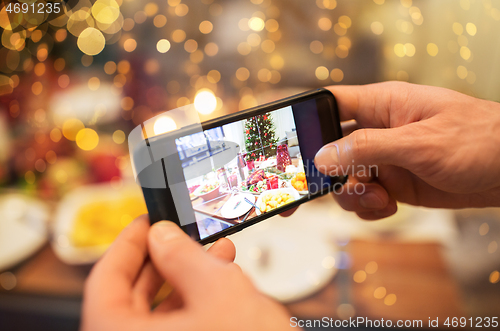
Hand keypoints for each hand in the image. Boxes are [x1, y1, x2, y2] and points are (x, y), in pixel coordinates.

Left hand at [81, 216, 292, 330]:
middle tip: (179, 234)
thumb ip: (183, 257)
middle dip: (162, 261)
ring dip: (184, 280)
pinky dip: (196, 304)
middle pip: (130, 300)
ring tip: (214, 252)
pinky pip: (178, 330)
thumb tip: (161, 235)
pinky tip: (221, 281)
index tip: (144, 223)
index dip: (126, 246)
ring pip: (158, 317)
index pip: (104, 283)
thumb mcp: (219, 293)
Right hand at [314, 82, 499, 219]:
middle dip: (318, 170)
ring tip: (377, 198)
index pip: (331, 104)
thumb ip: (367, 149)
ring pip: (344, 179)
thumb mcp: (419, 142)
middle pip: (330, 148)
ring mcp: (385, 160)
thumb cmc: (479, 139)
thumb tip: (322, 159)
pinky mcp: (394, 185)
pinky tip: (386, 206)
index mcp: (382, 105)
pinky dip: (368, 207)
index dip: (305, 117)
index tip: (284, 141)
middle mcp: (378, 132)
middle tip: (304, 190)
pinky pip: (364, 198)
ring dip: (350, 195)